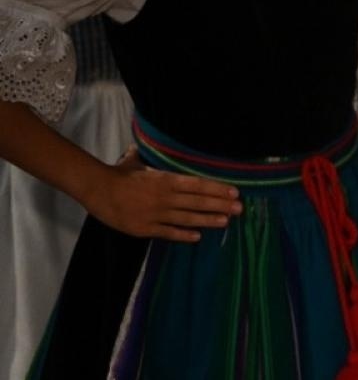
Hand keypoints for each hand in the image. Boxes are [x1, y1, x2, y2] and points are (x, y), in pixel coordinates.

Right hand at [84, 150, 241, 240]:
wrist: (97, 189)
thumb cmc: (119, 174)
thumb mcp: (140, 162)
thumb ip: (152, 158)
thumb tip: (153, 143)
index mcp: (166, 180)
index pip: (198, 184)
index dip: (218, 189)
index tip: (234, 192)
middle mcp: (165, 197)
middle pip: (198, 201)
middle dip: (220, 205)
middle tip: (240, 208)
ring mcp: (156, 214)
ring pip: (187, 218)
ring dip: (208, 220)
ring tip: (226, 221)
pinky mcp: (145, 228)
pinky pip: (168, 232)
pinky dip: (184, 235)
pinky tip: (198, 236)